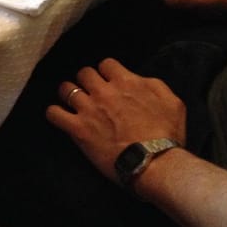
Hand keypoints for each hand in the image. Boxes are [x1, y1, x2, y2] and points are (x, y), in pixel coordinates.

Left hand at [45, 58, 185, 183]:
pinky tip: (59, 117)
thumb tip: (138, 80)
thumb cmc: (168, 135)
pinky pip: (53, 114)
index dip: (107, 73)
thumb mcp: (173, 102)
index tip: (109, 82)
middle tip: (92, 93)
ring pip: (65, 89)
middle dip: (87, 81)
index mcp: (126, 82)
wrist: (154, 162)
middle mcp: (103, 92)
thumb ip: (153, 85)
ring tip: (72, 102)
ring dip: (68, 93)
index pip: (106, 64)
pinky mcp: (77, 129)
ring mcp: (88, 109)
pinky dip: (54, 113)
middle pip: (84, 73)